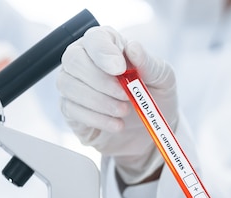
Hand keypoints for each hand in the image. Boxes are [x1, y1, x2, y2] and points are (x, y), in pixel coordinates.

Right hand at [57, 26, 178, 183]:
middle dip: (101, 81)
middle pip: (74, 59)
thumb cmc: (155, 94)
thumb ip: (148, 62)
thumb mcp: (162, 77)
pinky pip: (71, 109)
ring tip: (124, 111)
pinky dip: (96, 119)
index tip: (120, 69)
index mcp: (108, 43)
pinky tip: (117, 124)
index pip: (94, 38)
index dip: (103, 52)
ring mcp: (73, 83)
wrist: (151, 127)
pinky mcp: (71, 108)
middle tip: (125, 96)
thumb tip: (133, 48)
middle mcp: (85, 58)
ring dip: (99, 101)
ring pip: (68, 85)